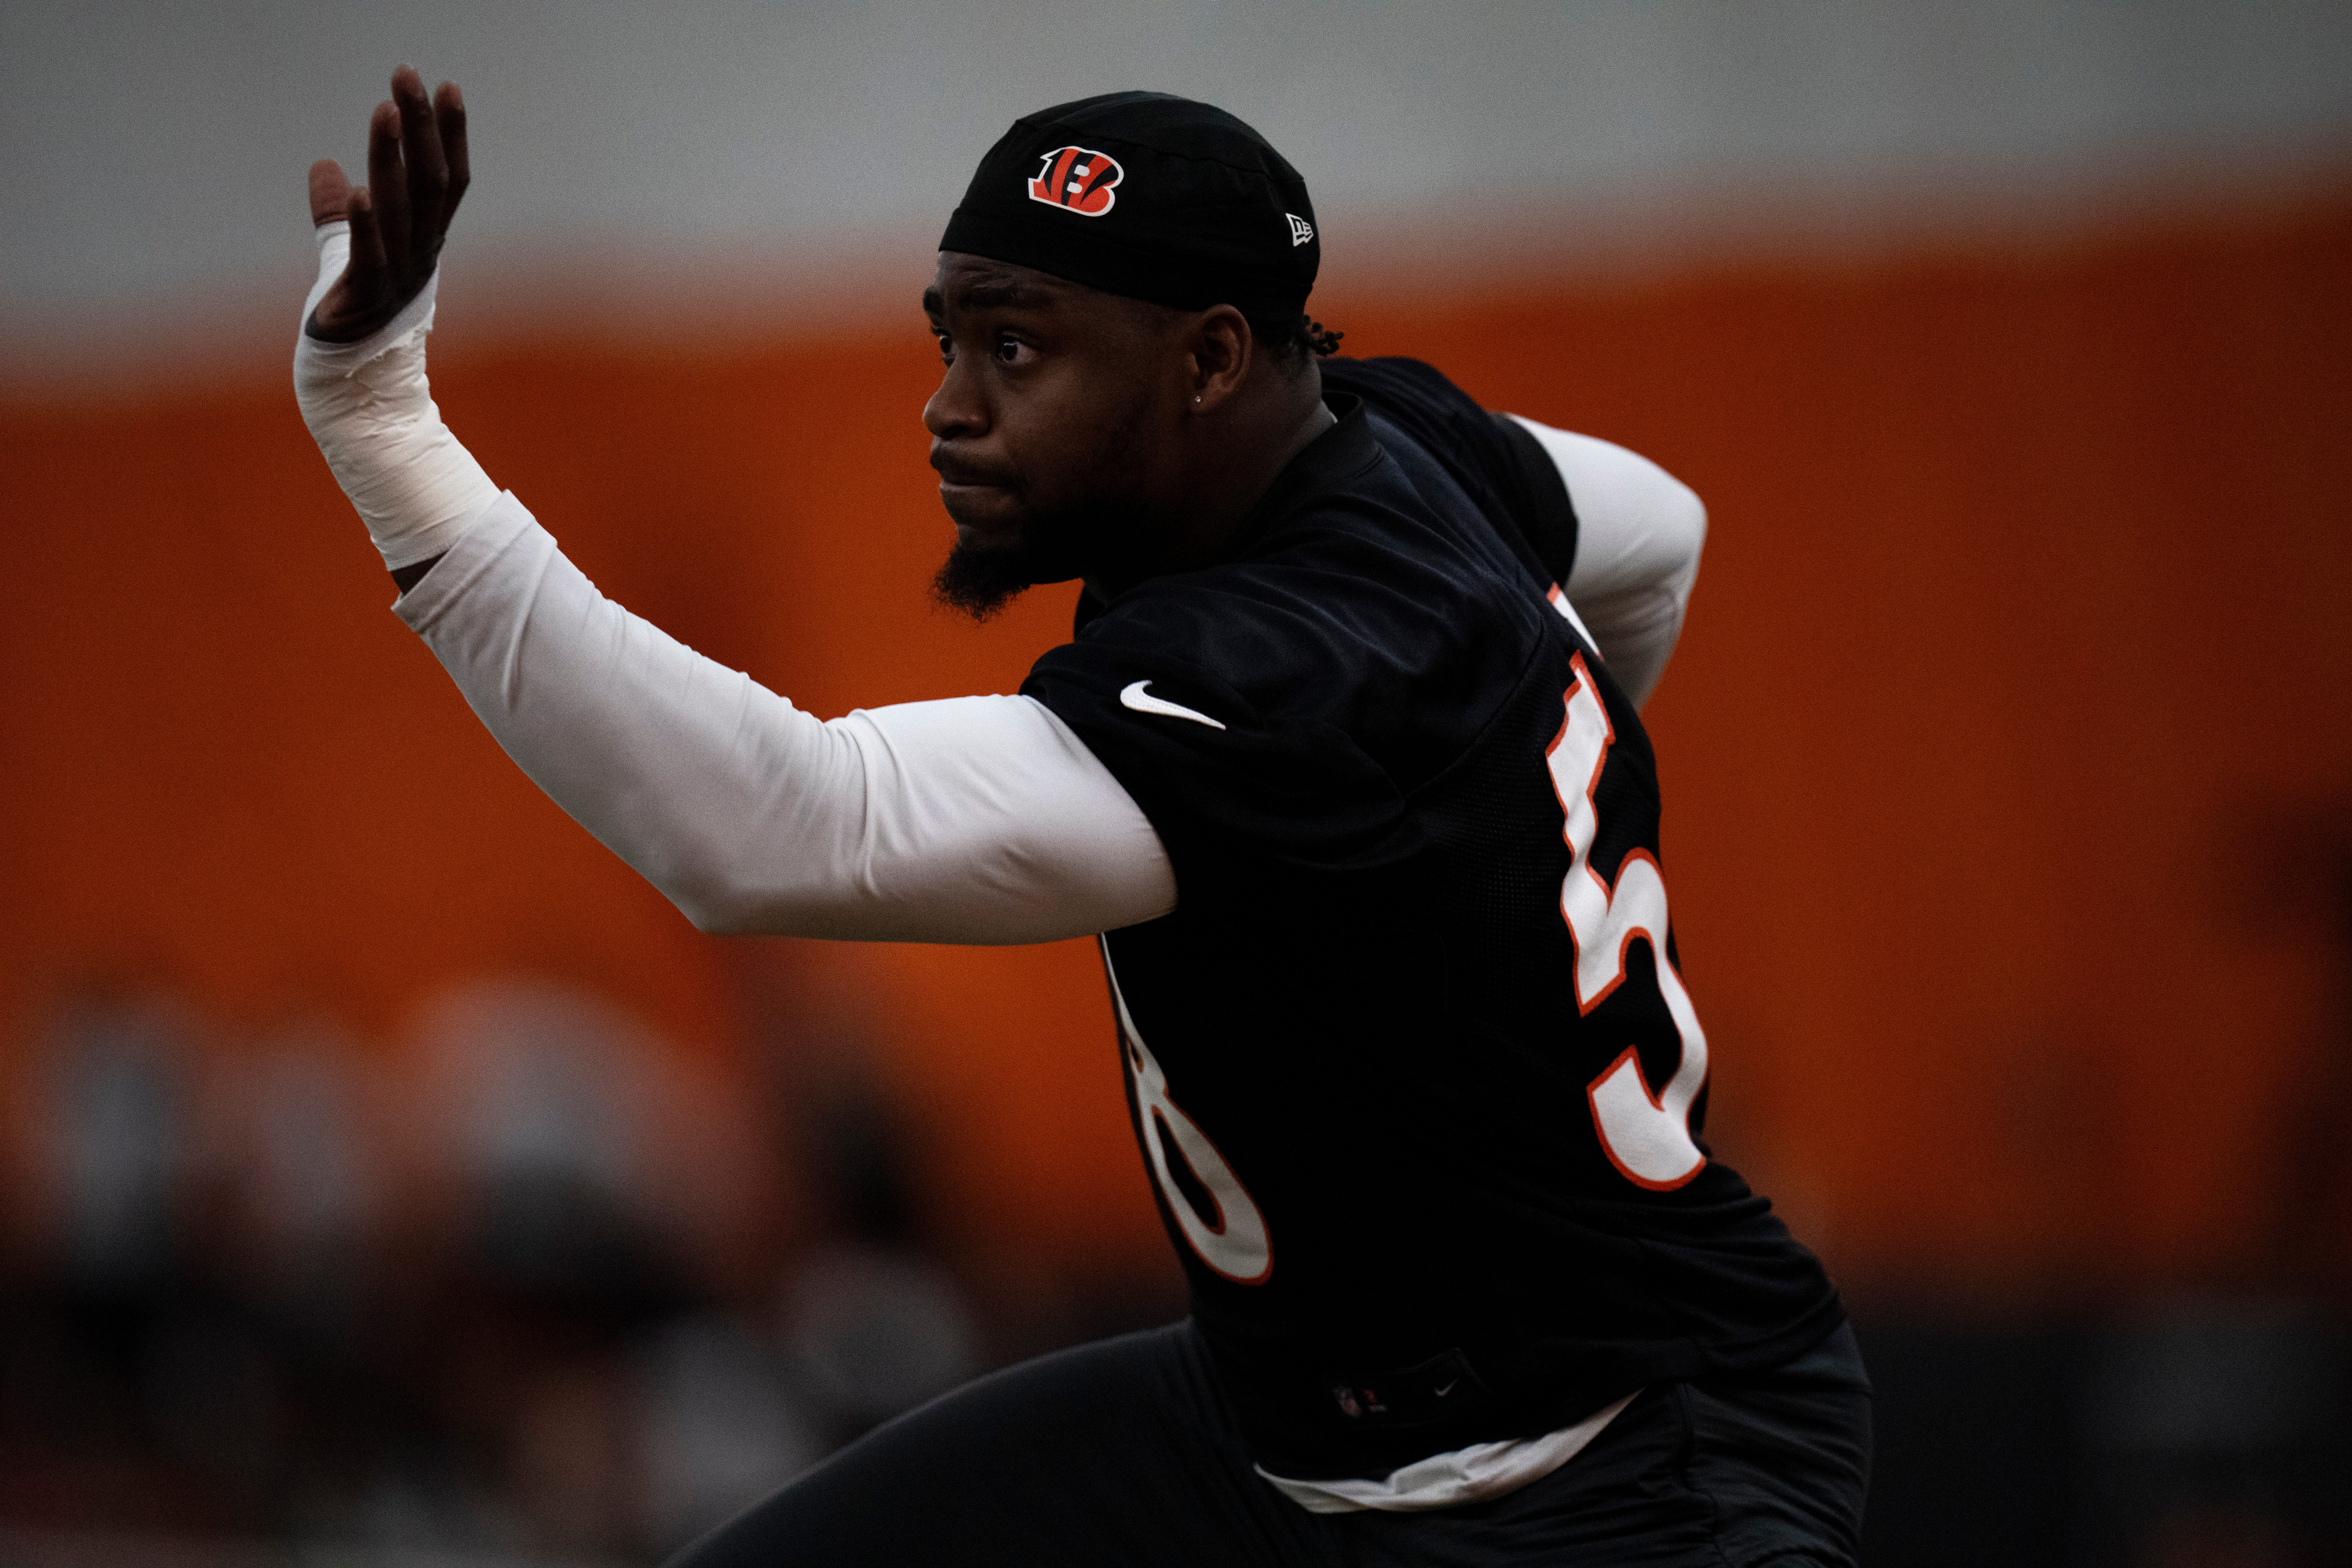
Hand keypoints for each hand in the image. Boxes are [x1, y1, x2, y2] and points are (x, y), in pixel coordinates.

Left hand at [306, 66, 468, 342]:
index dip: (450, 135)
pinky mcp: (365, 299)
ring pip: (402, 209)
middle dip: (422, 126)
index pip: (447, 180)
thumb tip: (323, 164)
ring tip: (385, 110)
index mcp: (423, 240)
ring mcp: (396, 276)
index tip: (447, 87)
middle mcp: (419, 254)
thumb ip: (338, 211)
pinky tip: (358, 191)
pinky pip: (370, 258)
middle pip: (429, 183)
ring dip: (393, 158)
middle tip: (408, 76)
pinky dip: (365, 225)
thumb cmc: (357, 310)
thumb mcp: (351, 251)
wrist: (353, 377)